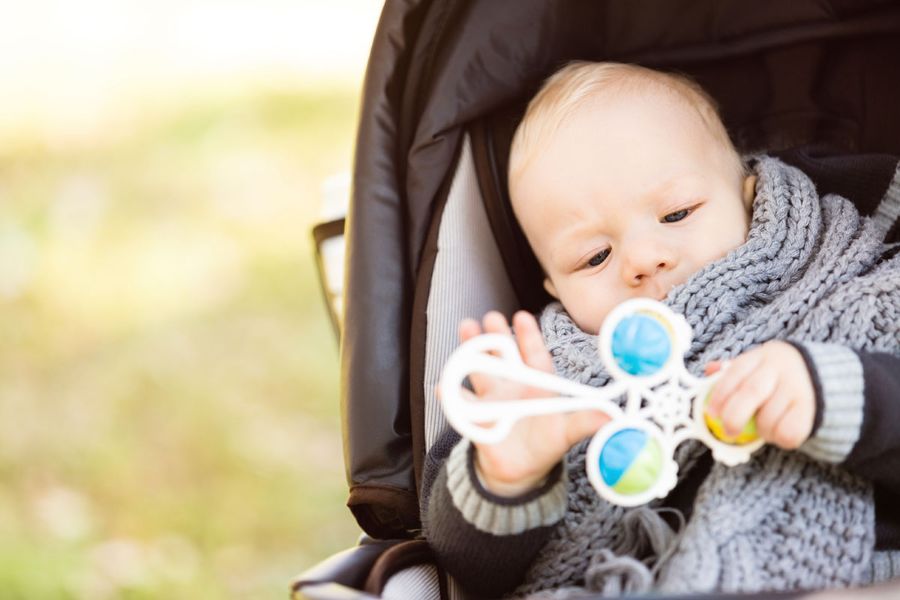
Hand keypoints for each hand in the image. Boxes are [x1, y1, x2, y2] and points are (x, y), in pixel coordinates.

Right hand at [452, 310, 608, 496]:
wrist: (519, 471)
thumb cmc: (544, 444)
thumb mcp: (566, 433)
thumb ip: (584, 422)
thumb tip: (611, 417)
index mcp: (537, 385)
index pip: (533, 356)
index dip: (528, 337)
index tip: (522, 317)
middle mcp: (513, 385)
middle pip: (502, 355)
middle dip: (495, 335)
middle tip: (489, 317)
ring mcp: (492, 398)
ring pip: (479, 370)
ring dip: (470, 351)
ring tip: (465, 331)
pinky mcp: (476, 417)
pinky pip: (461, 405)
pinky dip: (452, 396)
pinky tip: (444, 386)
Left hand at [705, 341, 815, 449]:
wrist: (823, 376)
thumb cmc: (777, 376)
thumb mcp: (757, 366)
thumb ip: (733, 371)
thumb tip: (709, 369)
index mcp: (762, 356)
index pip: (736, 372)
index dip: (720, 394)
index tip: (711, 412)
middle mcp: (781, 369)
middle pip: (752, 392)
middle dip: (734, 416)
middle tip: (729, 431)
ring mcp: (798, 388)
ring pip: (769, 417)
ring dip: (760, 430)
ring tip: (761, 429)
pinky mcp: (811, 410)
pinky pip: (789, 431)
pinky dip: (778, 438)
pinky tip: (778, 432)